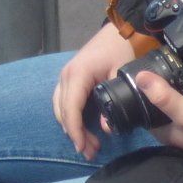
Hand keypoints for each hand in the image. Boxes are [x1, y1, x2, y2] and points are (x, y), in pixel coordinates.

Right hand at [53, 23, 137, 158]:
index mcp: (78, 74)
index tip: (83, 147)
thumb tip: (105, 127)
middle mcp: (66, 75)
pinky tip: (81, 128)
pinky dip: (69, 117)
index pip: (70, 108)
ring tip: (88, 144)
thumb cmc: (122, 50)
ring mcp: (66, 75)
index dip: (75, 130)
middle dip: (74, 134)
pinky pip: (63, 101)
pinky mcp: (70, 77)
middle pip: (63, 111)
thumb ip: (113, 102)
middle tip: (90, 152)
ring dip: (71, 127)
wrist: (121, 31)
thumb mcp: (121, 76)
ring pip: (60, 107)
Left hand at [134, 70, 182, 160]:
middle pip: (159, 105)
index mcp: (164, 133)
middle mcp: (173, 130)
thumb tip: (139, 77)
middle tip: (159, 64)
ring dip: (174, 88)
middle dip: (158, 87)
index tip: (141, 70)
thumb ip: (165, 97)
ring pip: (174, 103)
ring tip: (172, 66)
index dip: (140, 92)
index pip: (143, 110)